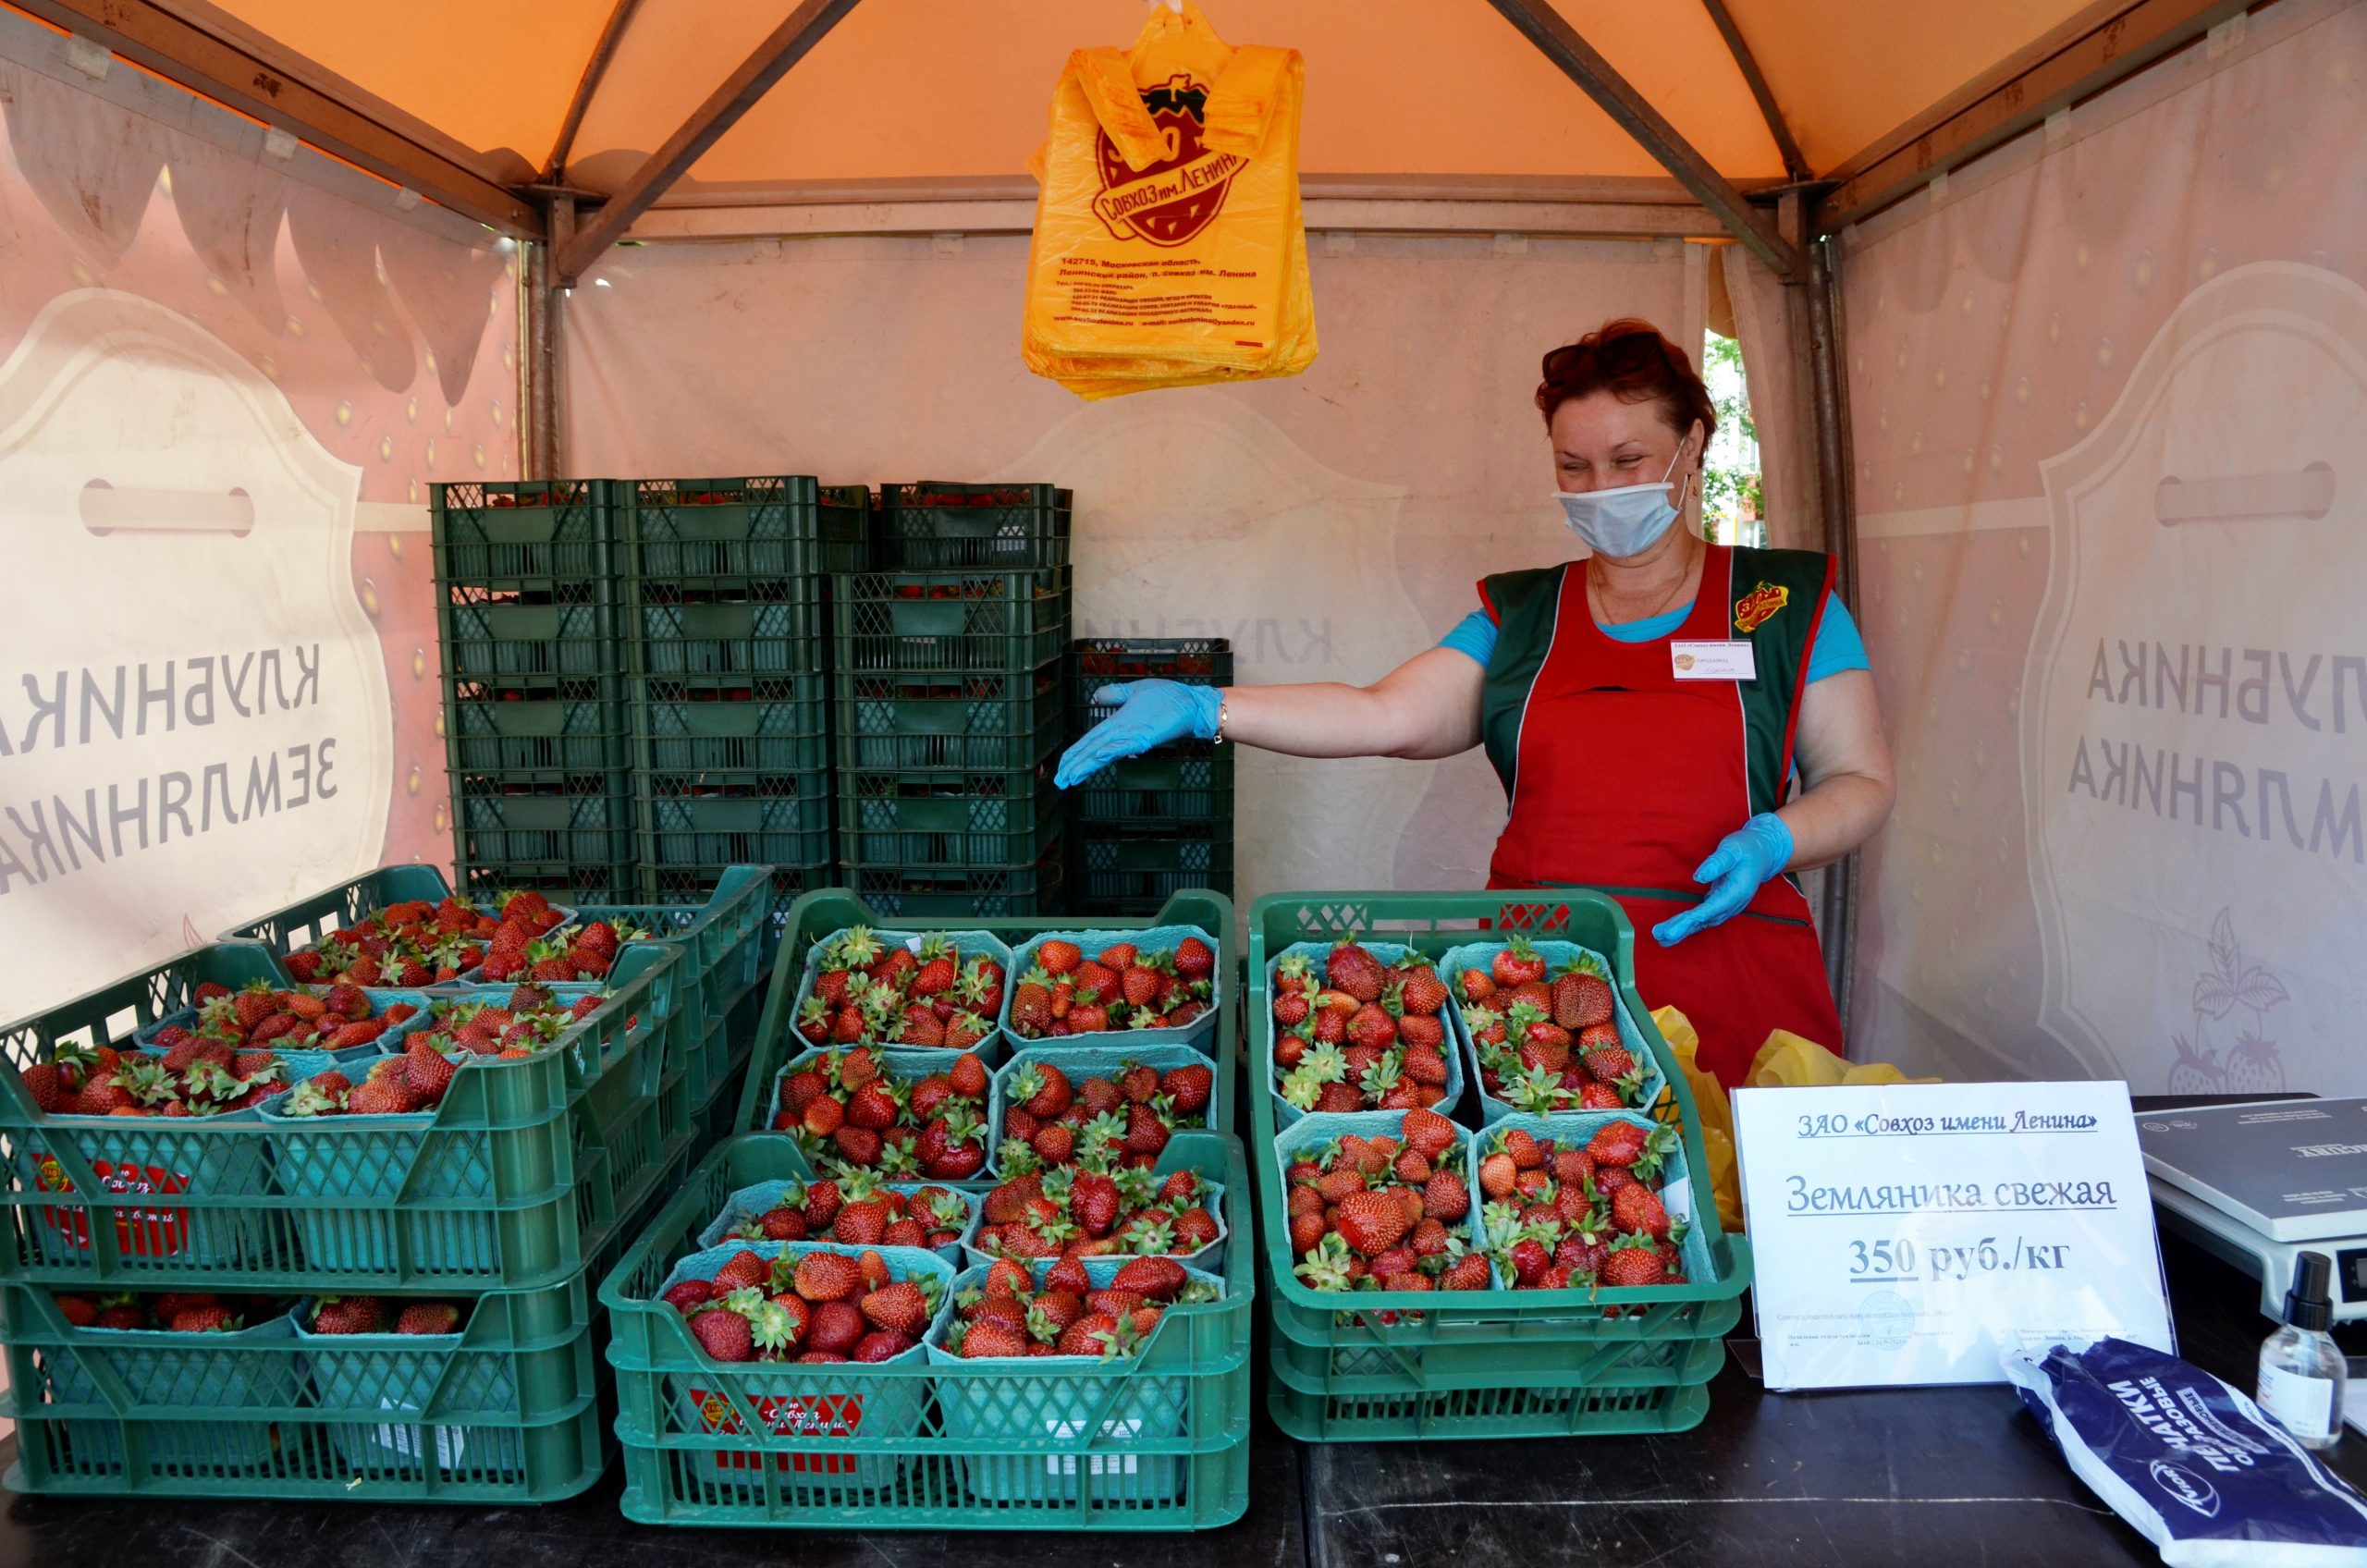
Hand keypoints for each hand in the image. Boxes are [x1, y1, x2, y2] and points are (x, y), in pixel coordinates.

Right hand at [1054, 680, 1222, 787]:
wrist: (1192, 703)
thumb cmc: (1168, 699)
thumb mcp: (1134, 692)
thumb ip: (1115, 695)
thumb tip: (1096, 697)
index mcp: (1117, 724)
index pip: (1090, 741)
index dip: (1075, 753)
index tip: (1062, 767)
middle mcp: (1122, 733)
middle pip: (1092, 750)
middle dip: (1075, 765)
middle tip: (1060, 782)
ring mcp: (1132, 736)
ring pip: (1103, 752)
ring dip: (1086, 765)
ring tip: (1071, 778)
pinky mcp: (1145, 737)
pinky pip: (1124, 745)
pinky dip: (1110, 752)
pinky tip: (1097, 758)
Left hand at [1652, 813, 1794, 946]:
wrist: (1763, 852)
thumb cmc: (1746, 848)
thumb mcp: (1732, 849)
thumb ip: (1717, 862)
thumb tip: (1698, 877)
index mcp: (1736, 892)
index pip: (1710, 910)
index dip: (1690, 921)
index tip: (1672, 930)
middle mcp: (1733, 904)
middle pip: (1705, 920)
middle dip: (1682, 929)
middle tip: (1660, 935)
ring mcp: (1728, 905)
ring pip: (1704, 921)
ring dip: (1683, 929)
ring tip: (1661, 937)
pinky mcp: (1722, 902)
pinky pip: (1705, 917)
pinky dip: (1690, 924)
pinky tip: (1675, 929)